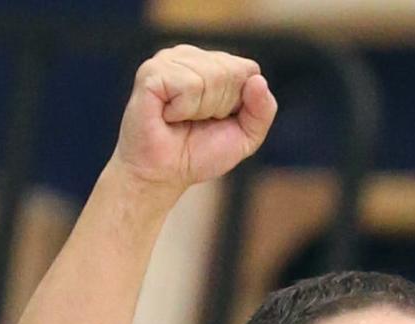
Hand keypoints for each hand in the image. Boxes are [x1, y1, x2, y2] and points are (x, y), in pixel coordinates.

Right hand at [115, 45, 276, 191]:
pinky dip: (183, 110)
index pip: (248, 70)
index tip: (218, 120)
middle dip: (220, 108)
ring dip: (201, 110)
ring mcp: (168, 59)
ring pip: (211, 76)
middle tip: (196, 122)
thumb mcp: (245, 137)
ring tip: (180, 119)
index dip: (239, 104)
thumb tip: (259, 80)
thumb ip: (262, 111)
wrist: (164, 176)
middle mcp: (190, 55)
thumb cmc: (199, 153)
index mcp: (213, 64)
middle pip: (231, 72)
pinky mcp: (152, 71)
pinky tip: (168, 116)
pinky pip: (188, 85)